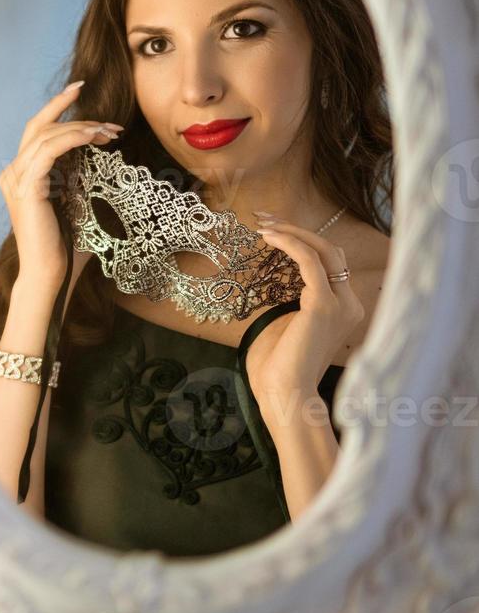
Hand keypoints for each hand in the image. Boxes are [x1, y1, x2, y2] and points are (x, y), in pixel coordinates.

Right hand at [0, 81, 119, 292]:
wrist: (51, 273)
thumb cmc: (66, 247)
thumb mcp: (75, 205)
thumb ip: (78, 181)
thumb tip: (100, 161)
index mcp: (20, 177)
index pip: (39, 134)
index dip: (62, 115)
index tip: (84, 98)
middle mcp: (12, 174)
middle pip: (38, 126)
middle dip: (69, 111)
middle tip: (102, 111)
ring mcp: (16, 179)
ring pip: (45, 135)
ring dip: (80, 127)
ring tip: (109, 131)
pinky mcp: (27, 187)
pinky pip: (48, 151)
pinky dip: (72, 139)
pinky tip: (94, 138)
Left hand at [245, 213, 364, 400]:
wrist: (287, 394)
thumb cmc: (280, 367)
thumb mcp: (289, 326)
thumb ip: (292, 304)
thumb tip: (278, 284)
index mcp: (344, 309)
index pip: (331, 263)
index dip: (303, 241)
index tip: (273, 229)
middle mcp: (349, 303)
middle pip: (331, 251)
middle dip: (298, 230)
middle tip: (265, 218)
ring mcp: (340, 304)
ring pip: (324, 250)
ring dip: (293, 232)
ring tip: (264, 224)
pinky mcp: (323, 305)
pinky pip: (310, 261)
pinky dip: (291, 244)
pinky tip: (270, 237)